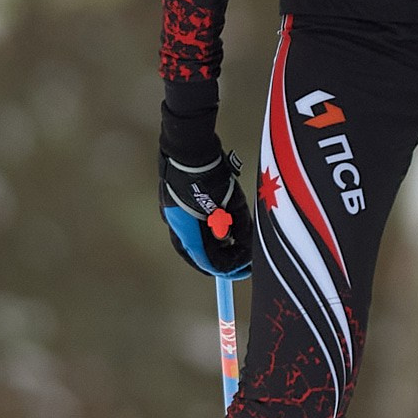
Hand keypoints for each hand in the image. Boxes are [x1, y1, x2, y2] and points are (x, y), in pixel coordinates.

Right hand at [158, 138, 253, 278]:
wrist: (188, 148)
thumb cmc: (214, 177)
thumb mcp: (235, 205)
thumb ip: (241, 230)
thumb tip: (246, 249)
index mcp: (190, 235)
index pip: (211, 264)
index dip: (231, 269)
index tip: (246, 269)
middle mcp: (176, 230)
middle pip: (199, 257)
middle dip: (221, 260)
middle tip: (240, 260)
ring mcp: (171, 217)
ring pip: (192, 243)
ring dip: (213, 246)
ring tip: (233, 242)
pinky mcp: (171, 205)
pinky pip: (188, 227)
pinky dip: (204, 232)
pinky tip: (219, 225)